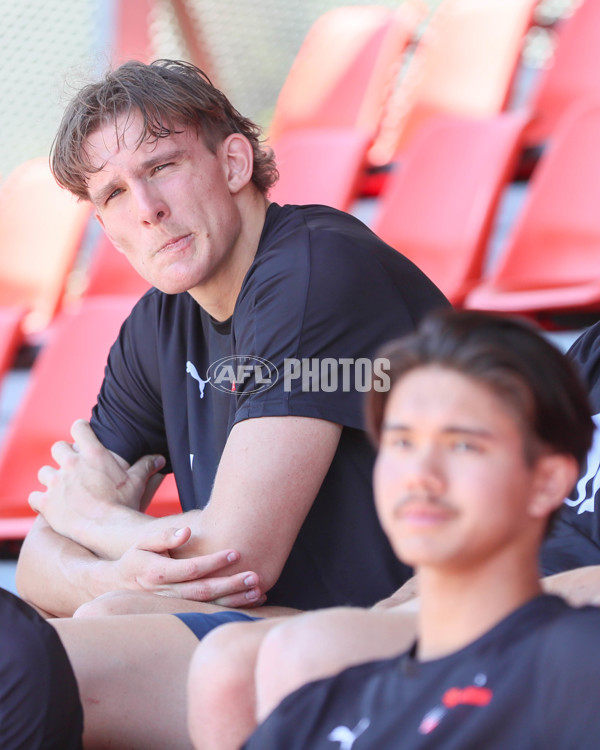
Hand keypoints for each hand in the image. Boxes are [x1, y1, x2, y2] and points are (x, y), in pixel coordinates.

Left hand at [29, 419, 165, 541]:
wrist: (106, 530)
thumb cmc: (124, 505)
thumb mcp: (138, 482)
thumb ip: (147, 466)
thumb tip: (160, 458)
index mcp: (93, 454)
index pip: (79, 427)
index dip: (80, 430)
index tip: (84, 437)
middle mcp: (71, 464)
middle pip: (57, 447)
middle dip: (64, 455)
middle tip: (73, 468)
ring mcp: (56, 483)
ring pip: (44, 472)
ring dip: (52, 478)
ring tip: (62, 489)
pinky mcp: (45, 503)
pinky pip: (35, 497)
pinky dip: (41, 501)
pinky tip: (50, 506)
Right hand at [114, 525, 265, 605]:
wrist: (119, 586)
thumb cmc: (137, 558)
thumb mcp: (143, 543)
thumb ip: (164, 537)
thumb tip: (187, 531)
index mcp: (158, 574)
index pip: (191, 569)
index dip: (214, 562)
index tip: (235, 553)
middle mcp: (167, 594)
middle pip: (203, 592)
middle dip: (231, 585)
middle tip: (254, 576)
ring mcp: (175, 606)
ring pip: (208, 606)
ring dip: (234, 600)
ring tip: (257, 591)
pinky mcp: (182, 612)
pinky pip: (208, 612)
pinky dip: (231, 608)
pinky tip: (251, 602)